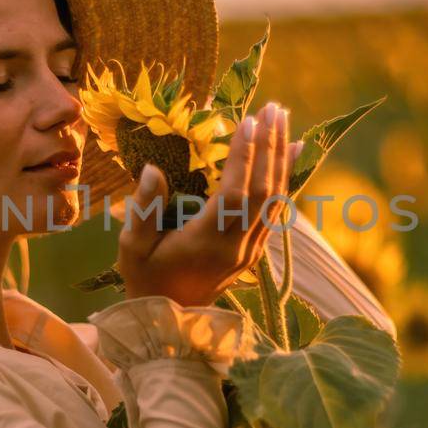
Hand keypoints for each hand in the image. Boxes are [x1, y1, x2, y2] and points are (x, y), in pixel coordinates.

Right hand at [117, 100, 301, 308]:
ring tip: (282, 118)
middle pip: (264, 191)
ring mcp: (251, 249)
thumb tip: (153, 169)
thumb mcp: (132, 248)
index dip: (243, 157)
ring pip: (276, 198)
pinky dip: (287, 177)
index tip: (248, 121)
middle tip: (272, 108)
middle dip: (270, 147)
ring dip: (281, 156)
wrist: (170, 318)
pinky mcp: (256, 250)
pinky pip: (277, 208)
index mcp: (208, 243)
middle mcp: (238, 246)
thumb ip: (143, 209)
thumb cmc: (145, 278)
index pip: (234, 193)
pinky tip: (295, 151)